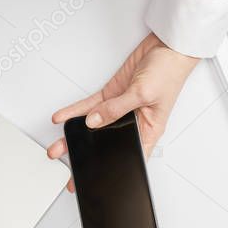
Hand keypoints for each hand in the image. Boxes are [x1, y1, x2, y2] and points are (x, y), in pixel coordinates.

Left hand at [48, 32, 198, 191]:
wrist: (167, 48)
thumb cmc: (169, 73)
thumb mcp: (143, 95)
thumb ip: (116, 109)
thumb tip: (93, 121)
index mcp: (148, 132)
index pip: (127, 157)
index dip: (111, 169)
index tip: (93, 179)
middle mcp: (132, 123)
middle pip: (105, 142)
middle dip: (86, 155)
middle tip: (69, 170)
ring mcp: (120, 108)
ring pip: (92, 125)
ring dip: (74, 134)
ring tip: (58, 145)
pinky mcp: (112, 94)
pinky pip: (89, 106)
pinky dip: (74, 111)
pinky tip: (62, 118)